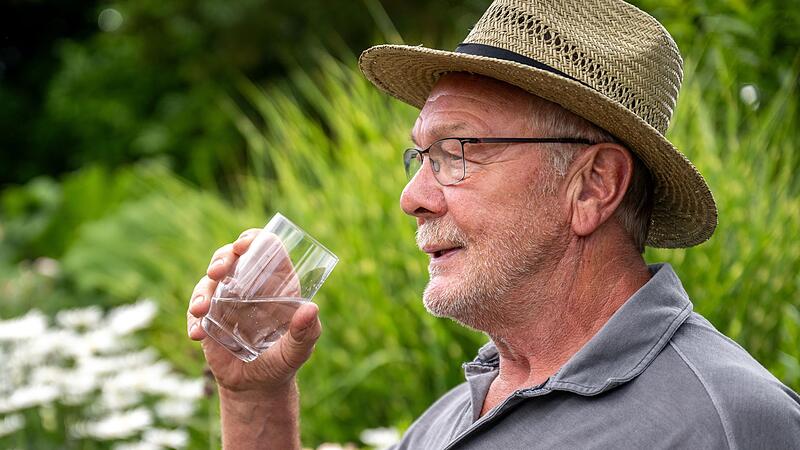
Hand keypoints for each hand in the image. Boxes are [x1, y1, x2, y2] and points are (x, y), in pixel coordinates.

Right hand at [186, 229, 321, 393]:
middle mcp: (249, 285)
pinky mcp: (208, 317)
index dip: (254, 239)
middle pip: (232, 256)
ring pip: (209, 280)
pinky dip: (193, 319)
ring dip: (201, 291)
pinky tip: (197, 334)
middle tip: (217, 272)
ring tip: (200, 310)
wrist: (257, 386)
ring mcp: (226, 299)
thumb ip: (306, 332)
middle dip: (222, 258)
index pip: (265, 247)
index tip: (244, 246)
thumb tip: (311, 309)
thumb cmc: (284, 361)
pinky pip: (195, 310)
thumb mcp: (299, 350)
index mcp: (276, 282)